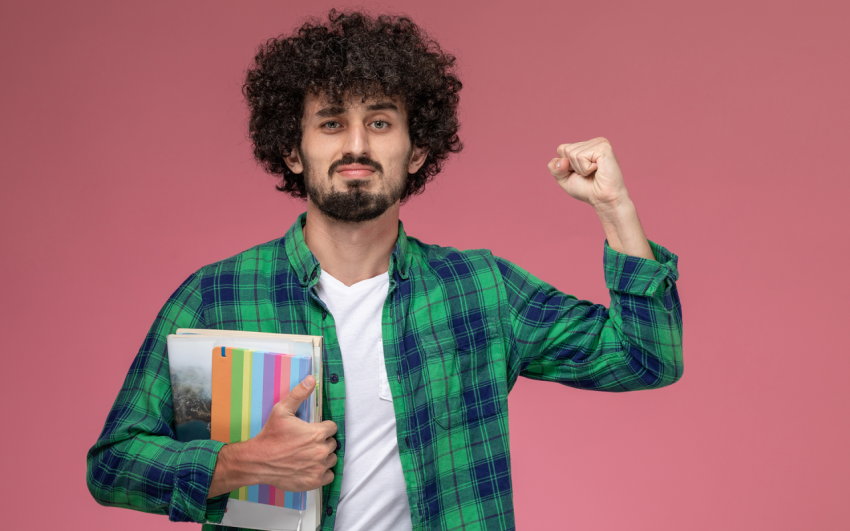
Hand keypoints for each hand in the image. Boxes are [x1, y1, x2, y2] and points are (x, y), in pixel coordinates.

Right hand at [251, 374, 336, 490]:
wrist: (258, 461)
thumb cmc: (270, 436)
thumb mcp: (282, 410)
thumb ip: (299, 394)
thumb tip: (311, 380)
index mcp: (317, 433)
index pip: (332, 427)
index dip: (322, 428)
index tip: (312, 430)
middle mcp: (321, 451)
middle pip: (333, 443)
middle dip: (323, 441)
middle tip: (307, 443)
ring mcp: (319, 467)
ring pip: (332, 459)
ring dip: (324, 456)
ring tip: (308, 454)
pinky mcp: (314, 481)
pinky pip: (329, 475)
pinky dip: (322, 472)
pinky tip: (310, 467)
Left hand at [547, 137, 628, 211]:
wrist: (603, 200)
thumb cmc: (587, 189)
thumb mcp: (564, 178)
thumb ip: (555, 168)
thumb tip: (563, 160)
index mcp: (585, 146)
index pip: (561, 149)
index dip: (565, 166)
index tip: (579, 173)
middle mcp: (592, 142)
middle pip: (565, 150)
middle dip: (572, 167)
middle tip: (588, 174)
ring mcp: (599, 143)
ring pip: (572, 153)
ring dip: (580, 169)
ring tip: (593, 172)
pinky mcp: (603, 148)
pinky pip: (581, 156)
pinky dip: (585, 169)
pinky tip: (597, 170)